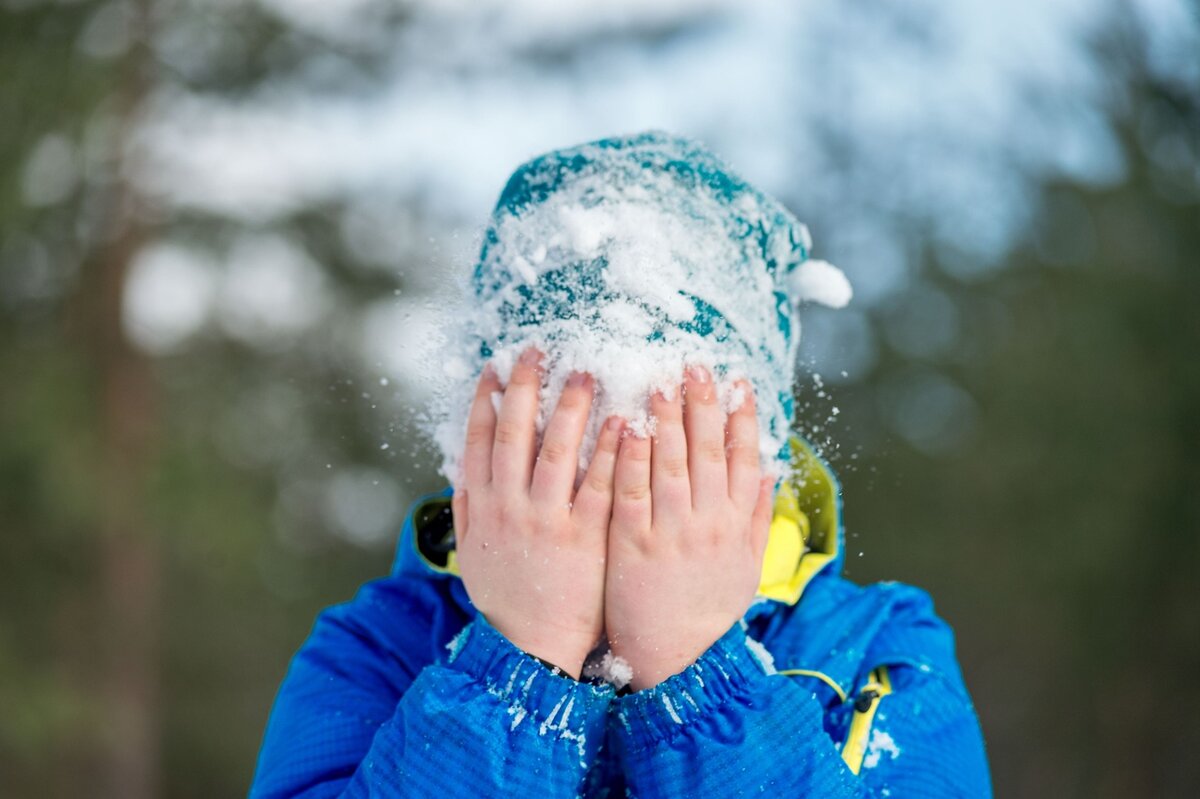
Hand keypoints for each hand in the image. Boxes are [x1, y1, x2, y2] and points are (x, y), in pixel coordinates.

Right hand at [451, 348, 622, 677]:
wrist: (529, 650)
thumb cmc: (507, 600)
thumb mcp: (474, 553)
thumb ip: (468, 507)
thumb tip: (462, 466)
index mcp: (483, 506)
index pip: (479, 440)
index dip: (486, 399)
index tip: (497, 367)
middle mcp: (510, 506)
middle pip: (515, 432)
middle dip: (526, 386)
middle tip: (539, 350)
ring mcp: (547, 520)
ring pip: (557, 449)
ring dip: (570, 406)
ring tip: (585, 370)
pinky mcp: (584, 537)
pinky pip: (600, 484)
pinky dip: (611, 450)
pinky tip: (624, 420)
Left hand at [605, 367, 773, 689]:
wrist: (678, 660)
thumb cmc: (708, 610)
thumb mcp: (747, 565)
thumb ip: (760, 515)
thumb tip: (770, 466)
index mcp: (738, 525)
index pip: (744, 459)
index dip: (741, 417)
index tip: (736, 380)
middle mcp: (710, 523)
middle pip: (709, 451)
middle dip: (702, 404)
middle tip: (693, 364)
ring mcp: (672, 532)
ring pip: (671, 464)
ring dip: (666, 419)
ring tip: (658, 380)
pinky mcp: (633, 544)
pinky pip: (632, 491)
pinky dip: (631, 457)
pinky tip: (626, 425)